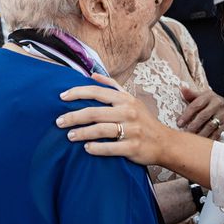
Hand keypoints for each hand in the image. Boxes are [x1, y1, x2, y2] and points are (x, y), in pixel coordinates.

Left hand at [56, 73, 173, 165]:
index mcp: (126, 99)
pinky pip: (110, 147)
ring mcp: (131, 130)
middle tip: (59, 122)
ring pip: (100, 130)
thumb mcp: (131, 100)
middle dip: (73, 117)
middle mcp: (128, 112)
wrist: (164, 142)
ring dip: (82, 133)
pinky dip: (96, 148)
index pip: (97, 92)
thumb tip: (92, 74)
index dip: (78, 93)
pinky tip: (86, 148)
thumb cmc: (144, 121)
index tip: (62, 97)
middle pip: (95, 112)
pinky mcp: (133, 147)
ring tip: (69, 136)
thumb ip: (112, 86)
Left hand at [178, 86, 223, 139]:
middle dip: (193, 125)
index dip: (187, 115)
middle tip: (185, 133)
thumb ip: (191, 94)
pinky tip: (202, 143)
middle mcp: (217, 105)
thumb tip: (181, 89)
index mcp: (208, 97)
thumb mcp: (201, 95)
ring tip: (192, 140)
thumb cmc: (209, 101)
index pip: (196, 105)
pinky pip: (217, 133)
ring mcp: (222, 115)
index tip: (179, 123)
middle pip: (203, 116)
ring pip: (210, 126)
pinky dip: (209, 139)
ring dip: (200, 133)